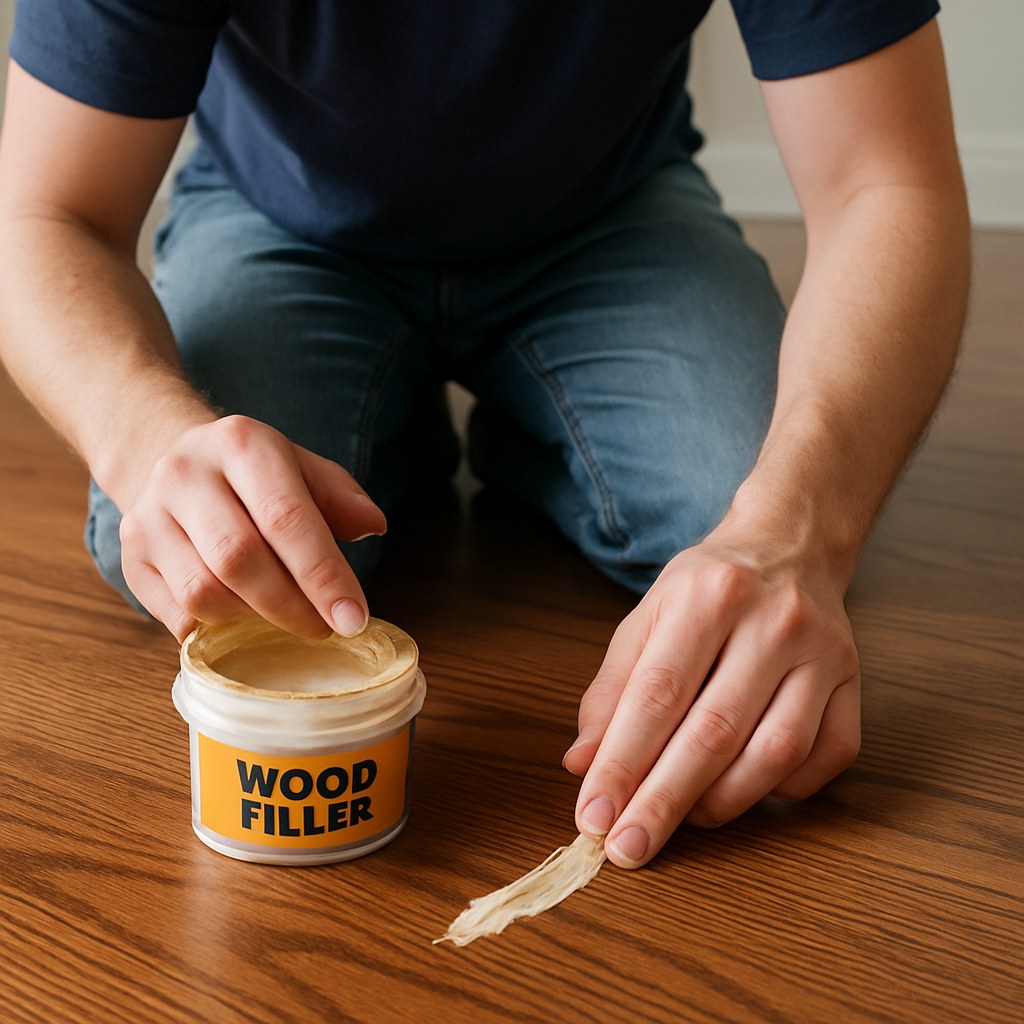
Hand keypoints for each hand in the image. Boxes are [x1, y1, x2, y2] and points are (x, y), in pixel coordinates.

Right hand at [117, 415, 385, 641]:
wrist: (167, 457)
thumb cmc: (253, 475)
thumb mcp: (302, 468)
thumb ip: (340, 497)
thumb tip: (372, 525)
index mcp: (241, 444)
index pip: (286, 517)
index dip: (323, 575)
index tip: (353, 619)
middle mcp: (186, 474)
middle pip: (239, 558)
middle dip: (291, 606)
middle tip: (325, 629)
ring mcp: (149, 516)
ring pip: (203, 592)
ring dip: (253, 618)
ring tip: (283, 614)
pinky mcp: (130, 557)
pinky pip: (177, 615)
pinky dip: (217, 629)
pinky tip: (242, 618)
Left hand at [564, 531, 860, 867]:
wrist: (789, 548)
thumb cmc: (708, 589)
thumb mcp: (647, 617)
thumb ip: (612, 689)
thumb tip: (583, 763)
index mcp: (709, 595)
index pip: (657, 695)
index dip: (622, 762)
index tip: (593, 816)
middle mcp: (774, 621)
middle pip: (714, 732)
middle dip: (663, 802)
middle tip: (627, 849)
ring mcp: (824, 654)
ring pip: (775, 754)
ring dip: (720, 803)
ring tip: (681, 819)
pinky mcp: (855, 684)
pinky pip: (824, 759)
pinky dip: (782, 790)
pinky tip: (745, 789)